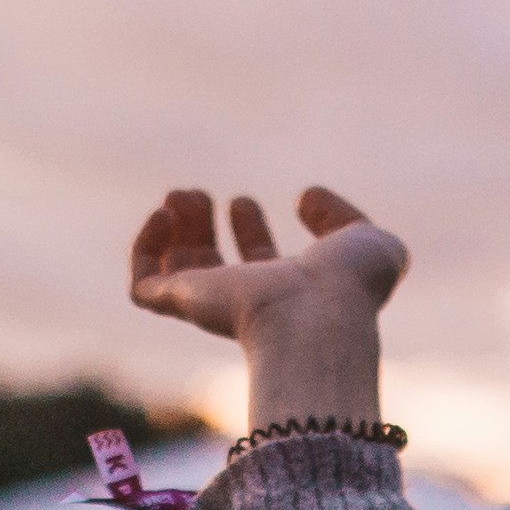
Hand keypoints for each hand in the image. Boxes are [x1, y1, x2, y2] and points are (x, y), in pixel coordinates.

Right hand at [128, 185, 409, 427]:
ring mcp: (213, 305)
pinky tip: (163, 217)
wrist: (320, 313)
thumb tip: (304, 197)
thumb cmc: (350, 285)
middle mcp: (249, 301)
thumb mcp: (366, 239)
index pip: (259, 266)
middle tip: (199, 196)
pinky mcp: (184, 303)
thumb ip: (340, 216)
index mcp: (290, 291)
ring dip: (172, 230)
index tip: (244, 203)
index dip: (250, 231)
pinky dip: (144, 249)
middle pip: (211, 269)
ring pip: (174, 274)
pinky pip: (143, 287)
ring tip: (179, 196)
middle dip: (201, 226)